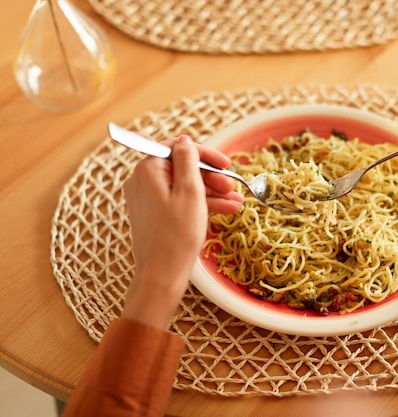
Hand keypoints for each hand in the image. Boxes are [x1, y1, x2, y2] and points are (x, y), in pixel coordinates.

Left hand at [122, 136, 242, 329]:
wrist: (162, 275)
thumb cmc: (176, 235)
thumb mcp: (190, 192)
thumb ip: (188, 161)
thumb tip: (185, 141)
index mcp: (148, 170)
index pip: (178, 148)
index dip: (205, 154)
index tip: (226, 164)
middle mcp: (143, 181)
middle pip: (182, 168)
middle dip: (211, 177)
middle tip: (232, 187)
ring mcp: (147, 198)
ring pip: (184, 186)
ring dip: (211, 192)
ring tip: (237, 202)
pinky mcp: (154, 214)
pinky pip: (179, 201)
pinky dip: (201, 204)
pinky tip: (226, 210)